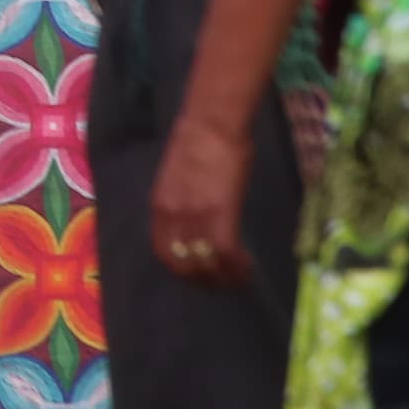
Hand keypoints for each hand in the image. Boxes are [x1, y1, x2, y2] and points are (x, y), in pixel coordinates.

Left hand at [148, 113, 252, 287]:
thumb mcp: (177, 179)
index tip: (199, 278)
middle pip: (182, 265)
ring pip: (206, 264)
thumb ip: (180, 204)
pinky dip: (238, 266)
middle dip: (204, 282)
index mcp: (159, 206)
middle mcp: (172, 216)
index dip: (182, 271)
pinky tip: (248, 266)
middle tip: (224, 285)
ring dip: (225, 278)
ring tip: (240, 279)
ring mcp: (195, 216)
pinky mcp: (220, 213)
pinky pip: (226, 253)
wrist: (212, 124)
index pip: (163, 253)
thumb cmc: (197, 144)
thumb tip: (193, 225)